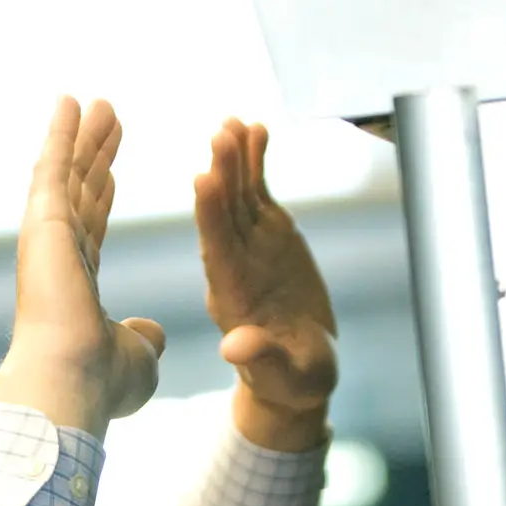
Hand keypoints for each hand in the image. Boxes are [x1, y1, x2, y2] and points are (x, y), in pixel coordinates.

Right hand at [0, 98, 166, 437]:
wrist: (71, 380)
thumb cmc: (102, 381)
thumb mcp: (138, 357)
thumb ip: (144, 339)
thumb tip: (154, 334)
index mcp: (77, 285)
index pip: (92, 230)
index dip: (101, 199)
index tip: (109, 172)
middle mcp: (59, 257)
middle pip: (80, 193)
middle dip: (94, 156)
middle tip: (106, 119)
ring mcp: (49, 237)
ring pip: (67, 174)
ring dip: (80, 137)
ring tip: (95, 102)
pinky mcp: (44, 222)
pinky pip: (53, 167)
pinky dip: (61, 134)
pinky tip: (69, 102)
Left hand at [195, 118, 337, 450]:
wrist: (300, 374)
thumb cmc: (293, 382)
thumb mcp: (284, 375)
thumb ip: (262, 357)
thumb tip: (234, 348)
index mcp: (232, 297)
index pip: (217, 250)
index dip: (211, 215)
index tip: (204, 179)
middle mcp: (235, 266)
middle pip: (224, 215)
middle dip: (222, 174)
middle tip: (219, 135)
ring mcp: (251, 248)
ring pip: (239, 196)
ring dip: (235, 160)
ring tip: (233, 123)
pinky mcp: (270, 237)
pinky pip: (259, 194)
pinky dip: (257, 163)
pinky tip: (256, 130)